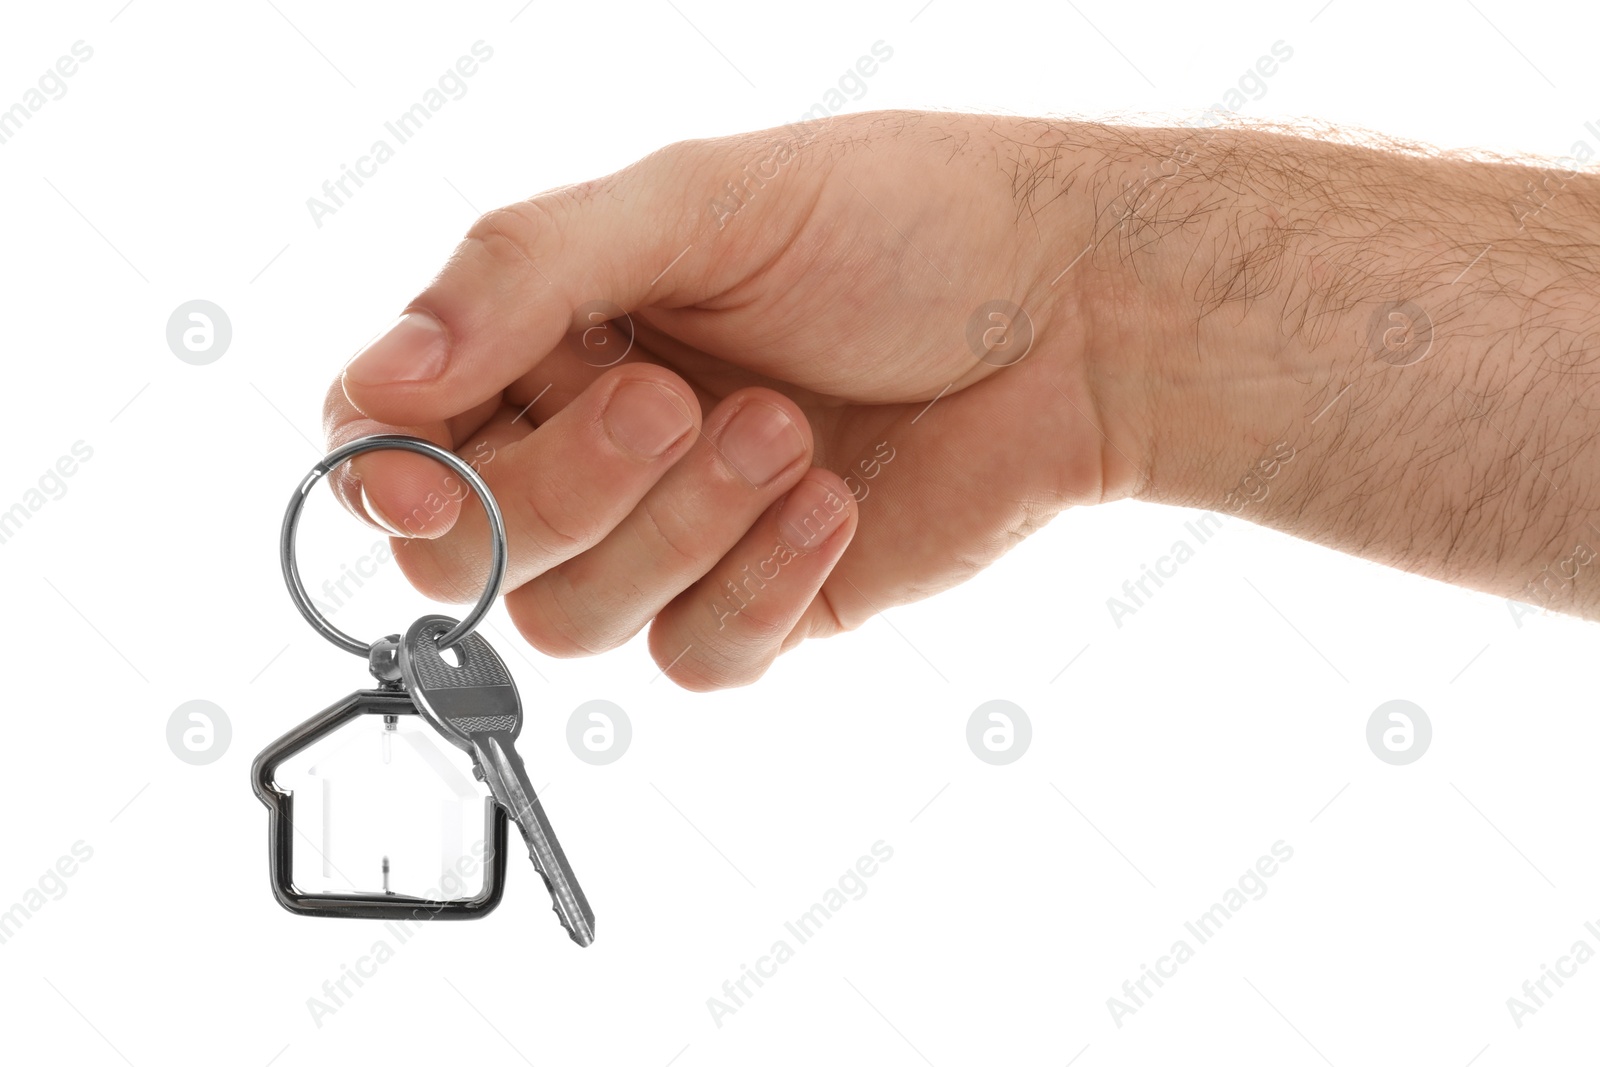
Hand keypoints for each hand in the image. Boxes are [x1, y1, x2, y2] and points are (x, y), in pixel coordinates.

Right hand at [324, 112, 1111, 688]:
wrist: (1068, 310)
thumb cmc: (897, 224)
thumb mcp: (697, 203)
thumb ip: (526, 275)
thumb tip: (385, 383)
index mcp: (550, 337)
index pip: (398, 441)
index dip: (389, 477)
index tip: (423, 481)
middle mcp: (595, 444)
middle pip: (473, 553)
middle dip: (568, 488)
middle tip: (674, 399)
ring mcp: (678, 535)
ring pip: (576, 616)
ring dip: (679, 526)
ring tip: (787, 428)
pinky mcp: (763, 604)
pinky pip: (697, 657)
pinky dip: (756, 584)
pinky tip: (835, 505)